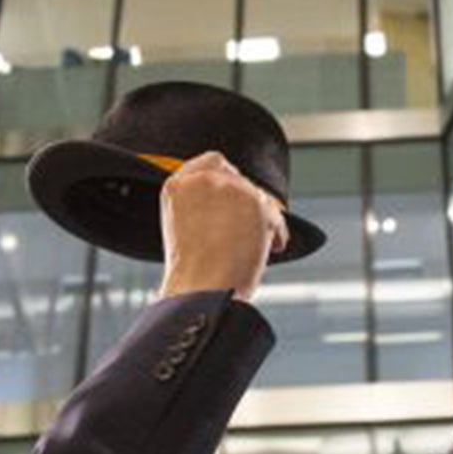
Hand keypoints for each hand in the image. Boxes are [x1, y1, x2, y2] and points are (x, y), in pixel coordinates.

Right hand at [157, 152, 286, 302]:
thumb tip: (233, 204)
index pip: (210, 162)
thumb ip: (202, 205)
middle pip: (239, 178)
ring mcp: (229, 189)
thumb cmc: (191, 273)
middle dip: (245, 202)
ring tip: (252, 246)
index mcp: (176, 186)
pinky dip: (276, 234)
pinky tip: (269, 250)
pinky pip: (275, 215)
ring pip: (258, 197)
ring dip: (260, 219)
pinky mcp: (254, 202)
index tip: (232, 197)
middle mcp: (202, 180)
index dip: (226, 179)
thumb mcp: (184, 227)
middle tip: (246, 226)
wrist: (201, 291)